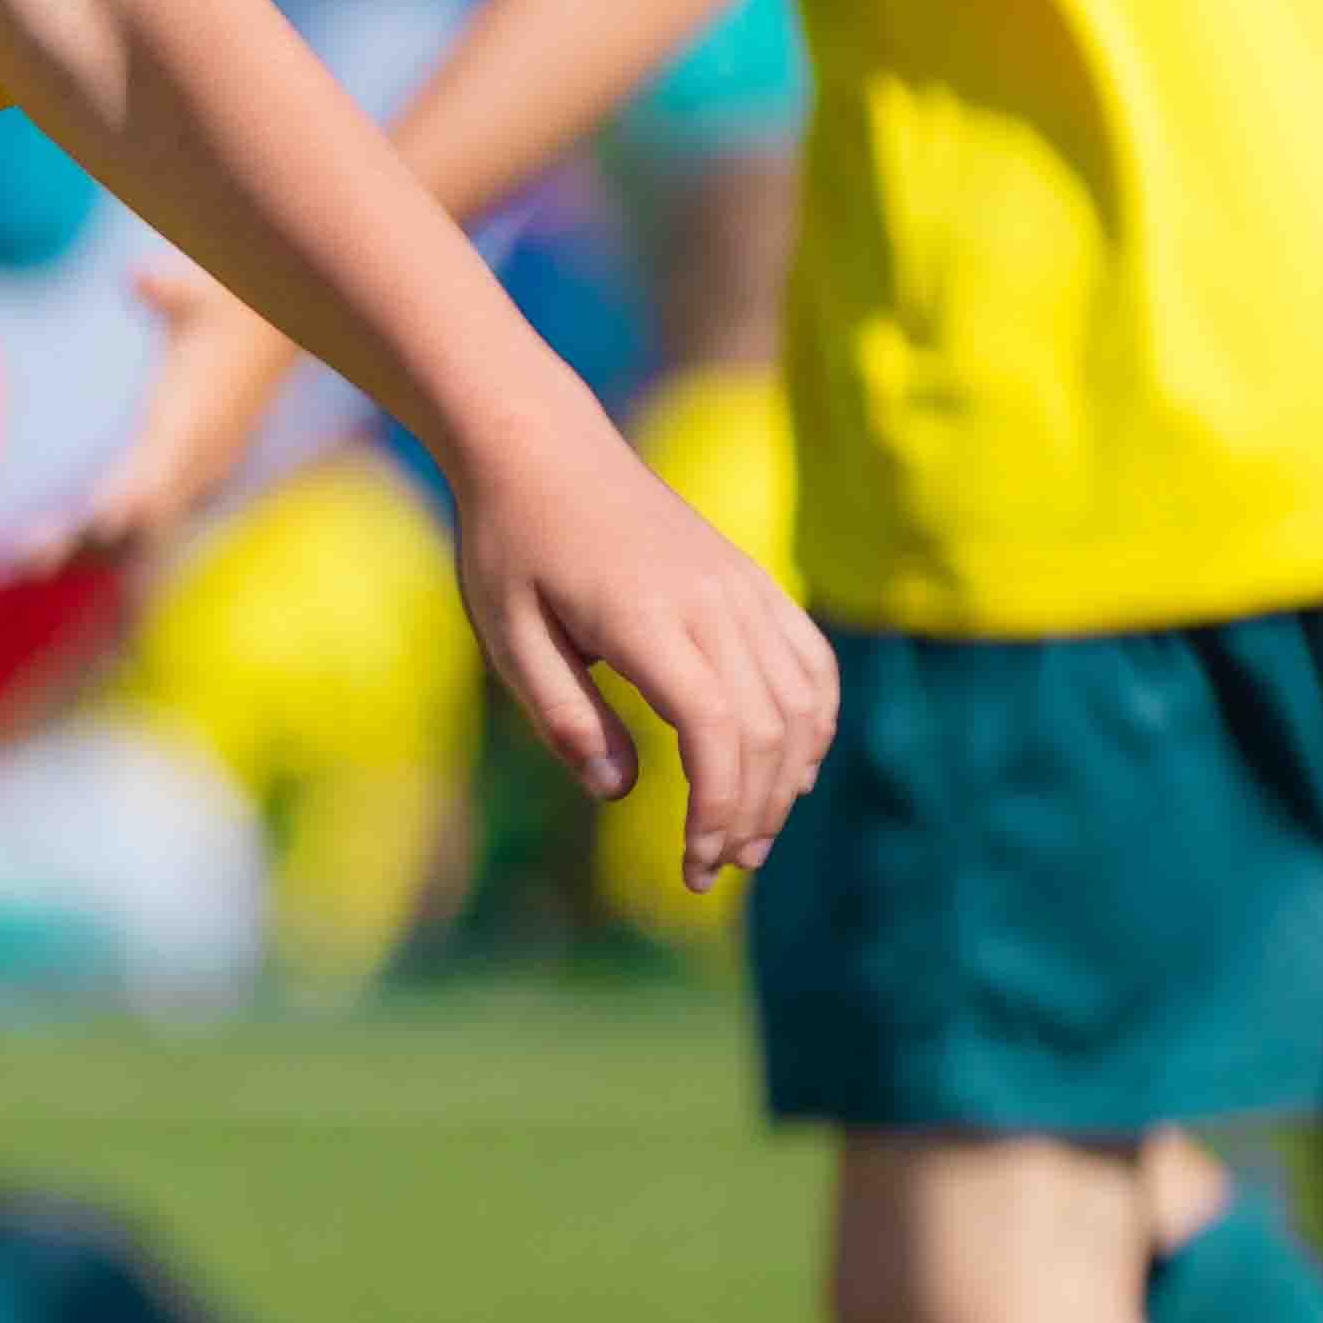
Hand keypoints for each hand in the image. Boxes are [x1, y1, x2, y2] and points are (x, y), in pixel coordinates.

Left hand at [35, 265, 297, 569]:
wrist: (278, 326)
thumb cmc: (230, 302)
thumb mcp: (202, 291)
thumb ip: (170, 289)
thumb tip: (138, 275)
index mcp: (198, 418)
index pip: (166, 466)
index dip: (134, 497)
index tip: (98, 521)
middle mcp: (200, 457)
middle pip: (142, 516)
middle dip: (90, 539)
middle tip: (29, 556)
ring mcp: (199, 473)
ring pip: (143, 528)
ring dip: (90, 546)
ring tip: (29, 559)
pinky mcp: (194, 477)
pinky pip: (150, 520)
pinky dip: (109, 536)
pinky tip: (62, 549)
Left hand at [448, 407, 837, 888]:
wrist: (545, 451)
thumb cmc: (512, 547)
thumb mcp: (509, 639)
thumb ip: (564, 717)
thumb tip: (618, 792)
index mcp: (645, 618)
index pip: (715, 730)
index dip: (718, 809)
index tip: (693, 866)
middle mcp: (710, 600)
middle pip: (766, 728)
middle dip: (749, 813)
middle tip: (713, 871)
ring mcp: (741, 586)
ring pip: (802, 699)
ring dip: (787, 778)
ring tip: (751, 838)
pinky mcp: (752, 580)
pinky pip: (809, 659)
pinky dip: (813, 721)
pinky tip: (791, 771)